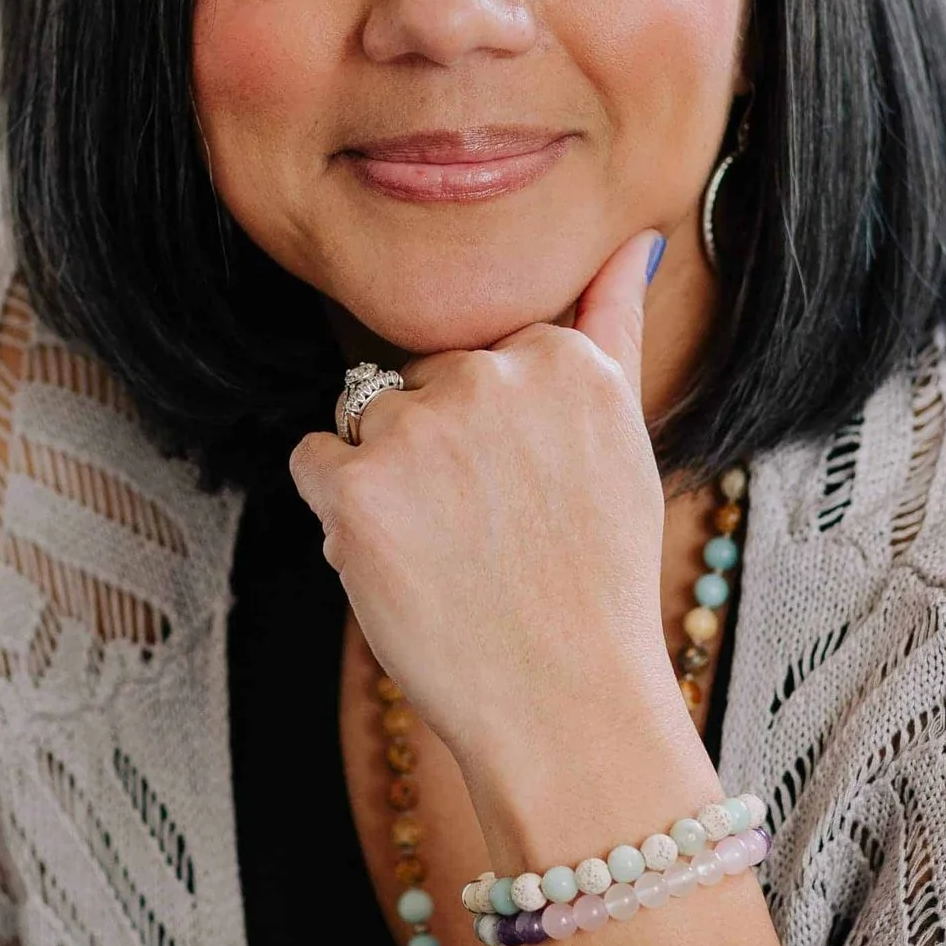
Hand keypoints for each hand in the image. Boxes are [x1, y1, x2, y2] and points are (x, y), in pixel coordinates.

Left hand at [288, 227, 699, 835]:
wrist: (564, 706)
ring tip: (449, 555)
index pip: (480, 359)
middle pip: (416, 384)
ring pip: (361, 421)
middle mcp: (491, 377)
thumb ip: (611, 328)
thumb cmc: (595, 584)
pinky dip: (338, 513)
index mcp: (561, 358)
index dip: (492, 437)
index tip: (529, 498)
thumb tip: (633, 239)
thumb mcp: (626, 441)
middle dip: (435, 452)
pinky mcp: (356, 488)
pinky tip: (400, 563)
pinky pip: (313, 463)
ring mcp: (419, 429)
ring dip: (385, 481)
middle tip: (490, 538)